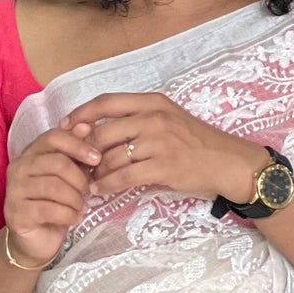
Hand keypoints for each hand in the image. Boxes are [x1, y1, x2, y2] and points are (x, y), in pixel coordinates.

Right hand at [2, 123, 99, 268]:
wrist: (35, 240)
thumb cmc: (55, 205)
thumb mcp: (69, 177)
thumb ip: (76, 153)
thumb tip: (87, 125)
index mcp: (30, 153)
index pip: (54, 137)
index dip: (78, 145)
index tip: (97, 159)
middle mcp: (18, 168)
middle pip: (57, 163)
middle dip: (80, 180)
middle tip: (88, 193)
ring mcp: (14, 191)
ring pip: (55, 187)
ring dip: (75, 200)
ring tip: (80, 208)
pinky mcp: (17, 213)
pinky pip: (50, 210)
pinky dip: (69, 215)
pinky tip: (74, 219)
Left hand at [62, 90, 264, 204]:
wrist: (227, 162)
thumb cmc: (196, 142)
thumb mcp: (169, 118)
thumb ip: (138, 119)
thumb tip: (99, 129)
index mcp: (153, 102)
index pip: (107, 102)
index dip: (81, 114)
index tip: (66, 127)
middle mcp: (154, 118)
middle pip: (103, 132)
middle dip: (83, 150)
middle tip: (73, 162)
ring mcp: (159, 142)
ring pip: (110, 157)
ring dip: (94, 172)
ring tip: (86, 180)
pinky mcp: (163, 167)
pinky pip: (124, 177)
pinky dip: (107, 186)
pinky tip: (99, 191)